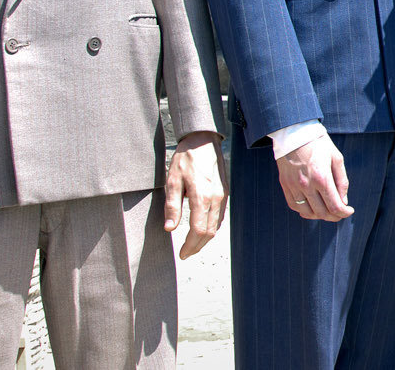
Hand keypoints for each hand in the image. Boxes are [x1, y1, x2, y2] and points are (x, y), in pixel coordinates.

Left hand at [164, 132, 226, 258]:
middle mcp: (215, 199)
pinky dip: (212, 228)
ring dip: (205, 240)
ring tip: (193, 245)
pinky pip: (220, 216)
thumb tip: (170, 228)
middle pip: (209, 232)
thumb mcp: (172, 180)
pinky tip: (203, 231)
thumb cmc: (186, 158)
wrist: (203, 141)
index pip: (198, 230)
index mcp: (201, 197)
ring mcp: (222, 196)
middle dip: (197, 247)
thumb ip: (172, 205)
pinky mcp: (224, 192)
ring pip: (217, 226)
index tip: (182, 254)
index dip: (190, 246)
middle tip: (186, 254)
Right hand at [277, 133, 352, 221]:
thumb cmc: (319, 144)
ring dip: (319, 216)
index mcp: (322, 178)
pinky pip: (294, 205)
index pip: (335, 206)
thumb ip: (342, 181)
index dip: (344, 213)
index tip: (349, 211)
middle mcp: (306, 185)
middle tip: (340, 213)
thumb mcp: (337, 158)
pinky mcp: (285, 185)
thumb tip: (343, 201)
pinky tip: (312, 208)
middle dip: (334, 216)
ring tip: (327, 211)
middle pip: (322, 212)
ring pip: (307, 212)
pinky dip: (304, 211)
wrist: (295, 133)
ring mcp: (294, 186)